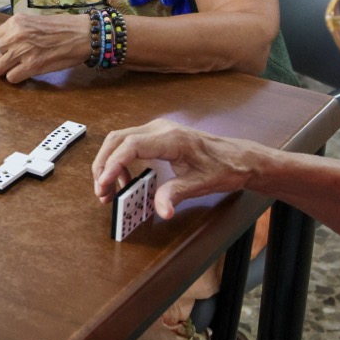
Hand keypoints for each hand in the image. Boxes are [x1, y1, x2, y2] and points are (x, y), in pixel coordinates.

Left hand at [0, 12, 89, 82]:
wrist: (82, 34)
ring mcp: (24, 51)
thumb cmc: (61, 29)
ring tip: (14, 69)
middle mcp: (17, 35)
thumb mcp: (33, 22)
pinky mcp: (33, 65)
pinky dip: (15, 78)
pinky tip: (24, 73)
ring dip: (4, 72)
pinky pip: (12, 78)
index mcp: (16, 22)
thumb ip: (14, 31)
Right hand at [92, 119, 261, 216]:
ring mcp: (158, 130)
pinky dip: (120, 161)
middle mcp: (161, 129)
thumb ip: (176, 195)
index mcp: (172, 138)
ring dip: (109, 163)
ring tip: (109, 190)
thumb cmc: (223, 167)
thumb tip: (161, 211)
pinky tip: (124, 181)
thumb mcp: (200, 184)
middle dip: (104, 165)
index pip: (131, 145)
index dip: (113, 164)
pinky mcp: (156, 136)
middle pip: (118, 140)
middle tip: (102, 191)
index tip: (105, 184)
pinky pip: (129, 144)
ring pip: (120, 140)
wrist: (238, 158)